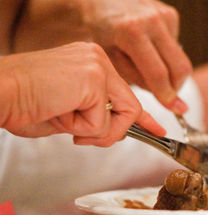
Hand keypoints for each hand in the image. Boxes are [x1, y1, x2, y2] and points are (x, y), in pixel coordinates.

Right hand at [0, 42, 164, 146]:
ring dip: (94, 131)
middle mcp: (97, 59)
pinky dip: (82, 128)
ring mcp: (97, 66)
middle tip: (81, 134)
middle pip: (130, 107)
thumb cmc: (22, 104)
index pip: (127, 92)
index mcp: (90, 63)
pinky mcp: (93, 79)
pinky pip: (103, 122)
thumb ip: (95, 117)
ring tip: (65, 120)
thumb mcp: (68, 113)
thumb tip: (114, 131)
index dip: (144, 116)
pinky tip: (60, 114)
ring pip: (122, 116)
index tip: (156, 128)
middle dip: (111, 132)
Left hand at [78, 0, 191, 112]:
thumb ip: (137, 80)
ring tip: (149, 69)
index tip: (177, 109)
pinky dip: (167, 55)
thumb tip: (166, 97)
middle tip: (167, 96)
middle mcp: (151, 20)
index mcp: (131, 32)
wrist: (95, 3)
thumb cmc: (98, 33)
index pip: (158, 74)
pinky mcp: (170, 14)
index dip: (168, 96)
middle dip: (176, 87)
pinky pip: (177, 46)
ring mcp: (163, 15)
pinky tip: (150, 51)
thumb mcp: (109, 62)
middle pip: (180, 67)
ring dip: (171, 72)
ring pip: (181, 58)